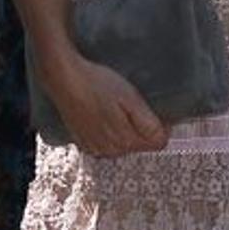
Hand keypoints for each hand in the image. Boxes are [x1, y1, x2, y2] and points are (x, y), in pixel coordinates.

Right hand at [48, 58, 169, 156]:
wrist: (63, 79)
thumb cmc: (96, 84)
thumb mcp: (130, 98)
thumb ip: (149, 123)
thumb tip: (164, 136)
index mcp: (126, 141)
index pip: (158, 144)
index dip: (162, 126)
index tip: (154, 110)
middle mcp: (111, 151)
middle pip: (140, 144)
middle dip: (142, 128)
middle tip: (132, 105)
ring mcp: (95, 148)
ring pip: (124, 145)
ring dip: (125, 130)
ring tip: (115, 108)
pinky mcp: (84, 143)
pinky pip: (106, 143)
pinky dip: (109, 132)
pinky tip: (102, 115)